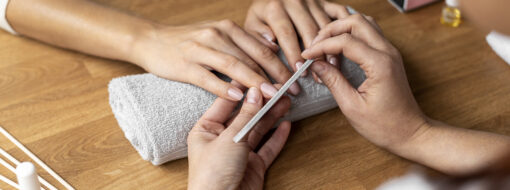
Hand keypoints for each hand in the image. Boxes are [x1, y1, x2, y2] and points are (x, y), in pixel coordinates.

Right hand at [130, 20, 300, 100]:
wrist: (151, 40)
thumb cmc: (188, 41)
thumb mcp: (218, 34)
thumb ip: (243, 41)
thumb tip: (271, 47)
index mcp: (228, 28)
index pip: (260, 47)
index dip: (280, 64)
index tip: (295, 79)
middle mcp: (217, 35)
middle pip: (251, 57)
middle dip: (274, 75)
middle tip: (291, 91)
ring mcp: (200, 49)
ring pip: (233, 66)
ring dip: (254, 82)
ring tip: (271, 96)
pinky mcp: (185, 65)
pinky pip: (208, 78)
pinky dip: (224, 88)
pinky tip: (238, 98)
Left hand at [187, 87, 291, 189]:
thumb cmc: (212, 175)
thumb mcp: (229, 139)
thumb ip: (245, 116)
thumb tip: (255, 92)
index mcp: (206, 129)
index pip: (227, 102)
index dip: (245, 90)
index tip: (261, 78)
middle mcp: (221, 139)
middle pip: (245, 115)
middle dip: (263, 103)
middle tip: (280, 89)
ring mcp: (238, 153)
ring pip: (258, 129)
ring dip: (272, 116)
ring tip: (287, 101)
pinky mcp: (252, 166)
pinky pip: (267, 147)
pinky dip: (277, 136)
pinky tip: (287, 124)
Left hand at [245, 0, 351, 81]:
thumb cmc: (262, 16)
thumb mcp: (251, 24)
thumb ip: (257, 36)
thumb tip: (272, 44)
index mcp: (275, 8)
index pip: (286, 34)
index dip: (293, 53)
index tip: (298, 71)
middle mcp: (295, 1)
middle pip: (309, 31)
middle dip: (314, 54)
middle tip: (317, 75)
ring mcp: (312, 0)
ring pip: (325, 24)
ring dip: (331, 47)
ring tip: (333, 67)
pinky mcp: (324, 1)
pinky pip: (339, 11)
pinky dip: (344, 27)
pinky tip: (345, 44)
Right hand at [302, 14, 426, 150]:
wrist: (410, 132)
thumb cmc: (385, 126)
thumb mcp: (352, 106)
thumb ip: (333, 81)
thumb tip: (316, 65)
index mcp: (379, 64)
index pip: (345, 41)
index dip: (321, 46)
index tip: (306, 56)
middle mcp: (388, 52)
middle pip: (355, 22)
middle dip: (331, 30)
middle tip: (315, 47)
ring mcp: (390, 52)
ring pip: (364, 24)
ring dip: (342, 30)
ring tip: (325, 48)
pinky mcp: (388, 56)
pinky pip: (369, 34)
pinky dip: (351, 37)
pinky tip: (338, 53)